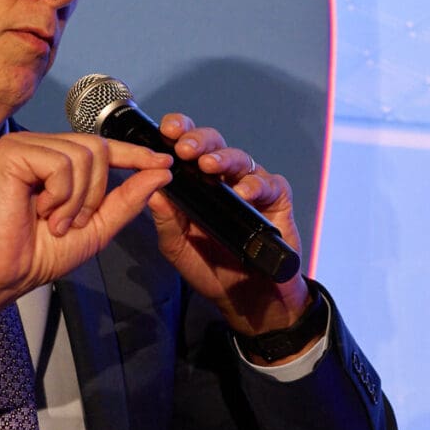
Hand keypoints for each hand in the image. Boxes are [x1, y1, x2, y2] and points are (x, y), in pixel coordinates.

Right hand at [0, 132, 171, 359]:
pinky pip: (60, 164)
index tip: (164, 163)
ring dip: (76, 199)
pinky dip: (59, 195)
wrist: (5, 273)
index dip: (135, 154)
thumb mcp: (97, 227)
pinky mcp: (11, 152)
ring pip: (82, 155)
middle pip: (97, 148)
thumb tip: (160, 173)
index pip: (103, 147)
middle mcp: (40, 146)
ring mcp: (24, 145)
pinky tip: (39, 211)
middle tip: (70, 222)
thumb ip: (127, 199)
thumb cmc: (40, 253)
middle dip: (95, 193)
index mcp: (56, 160)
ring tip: (53, 220)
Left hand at [146, 113, 310, 335]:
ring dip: (223, 158)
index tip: (165, 131)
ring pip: (239, 159)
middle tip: (184, 148)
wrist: (248, 298)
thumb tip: (153, 192)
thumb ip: (166, 221)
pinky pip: (269, 183)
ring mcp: (251, 188)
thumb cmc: (211, 269)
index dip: (178, 133)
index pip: (186, 148)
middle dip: (198, 140)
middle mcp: (223, 180)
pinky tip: (244, 192)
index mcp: (196, 184)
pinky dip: (256, 185)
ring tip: (208, 165)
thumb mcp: (178, 248)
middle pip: (213, 145)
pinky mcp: (276, 200)